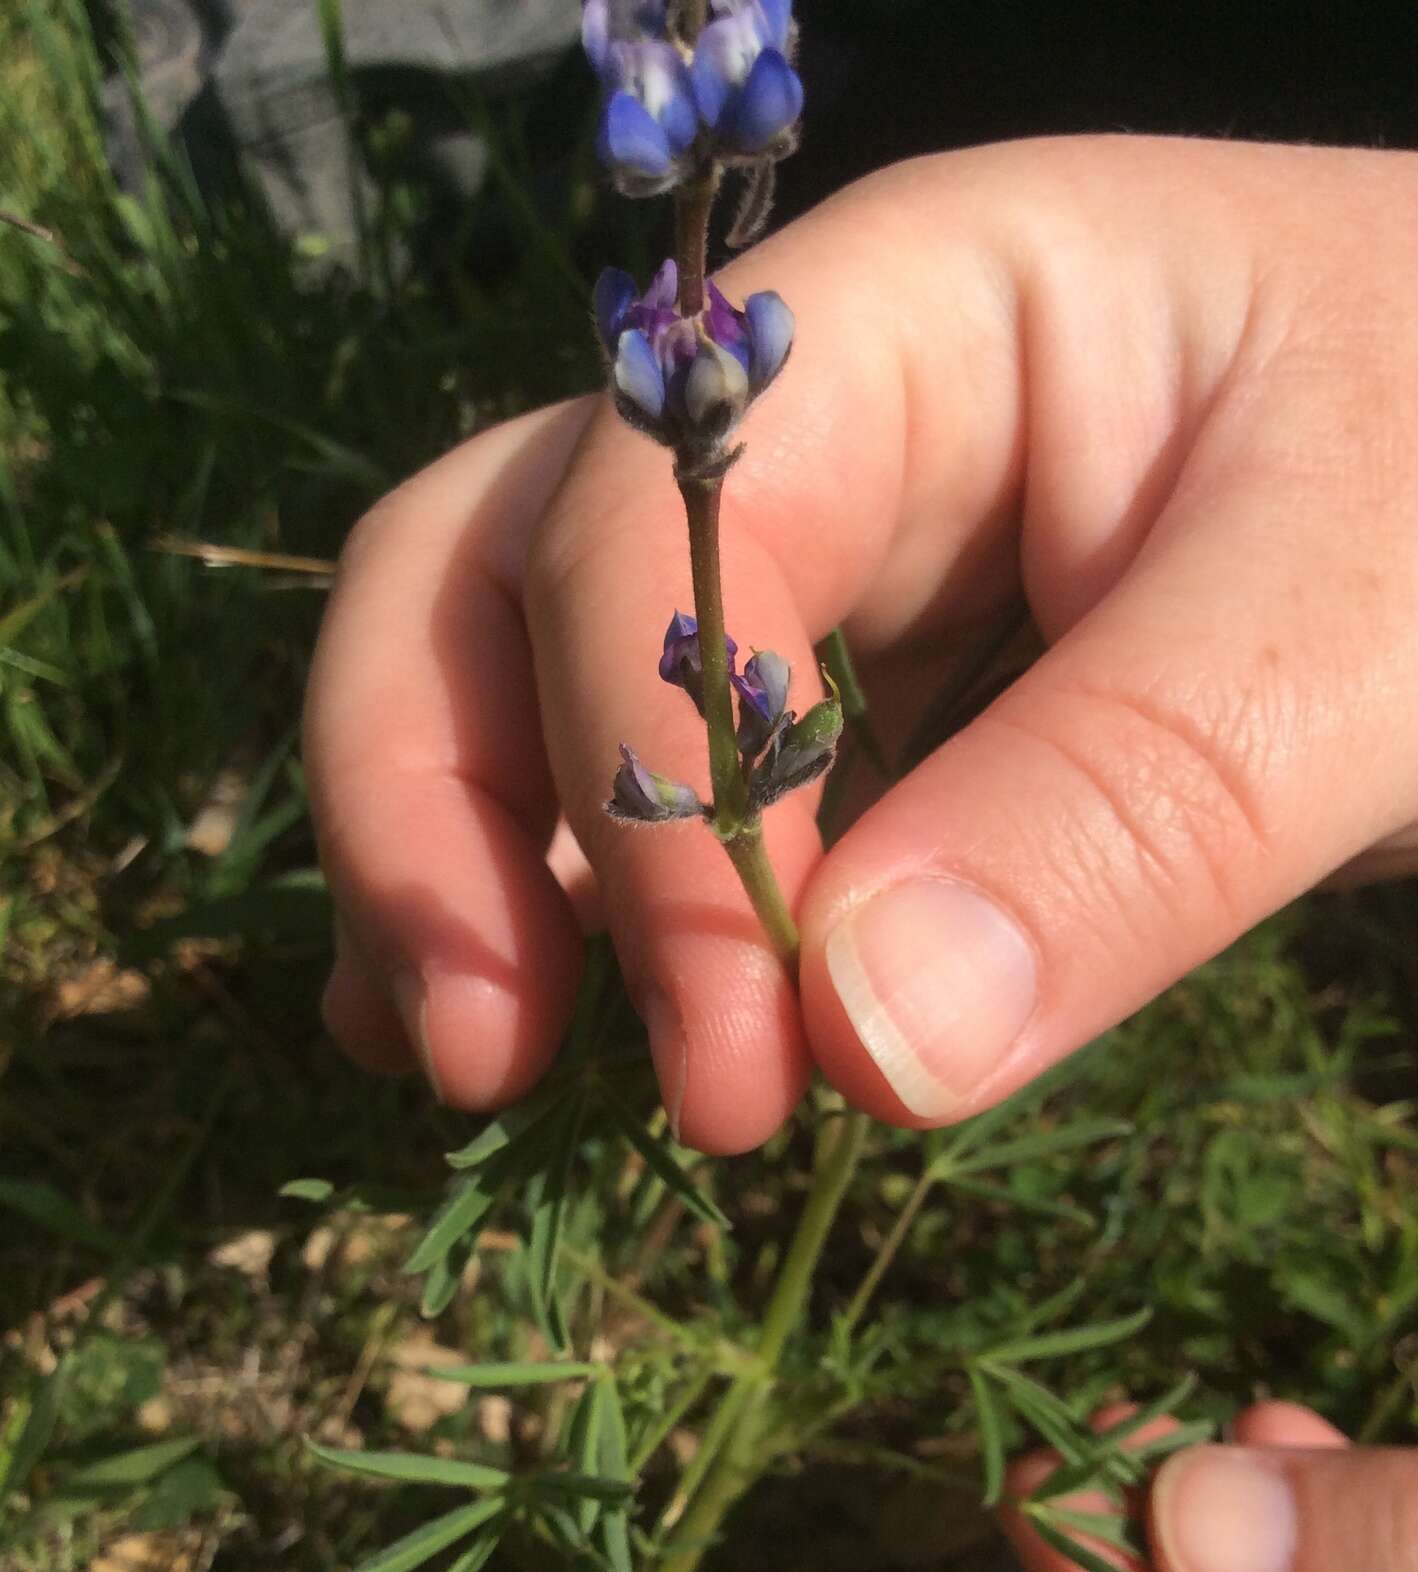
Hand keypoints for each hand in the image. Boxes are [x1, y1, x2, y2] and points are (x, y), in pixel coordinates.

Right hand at [306, 136, 1417, 1150]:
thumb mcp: (1357, 639)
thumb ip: (1125, 818)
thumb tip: (857, 1043)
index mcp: (920, 310)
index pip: (665, 531)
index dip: (648, 794)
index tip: (737, 1061)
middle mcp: (809, 421)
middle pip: (489, 560)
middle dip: (443, 807)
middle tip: (484, 1057)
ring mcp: (807, 558)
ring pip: (520, 669)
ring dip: (468, 866)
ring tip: (483, 1063)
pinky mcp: (840, 690)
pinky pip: (651, 780)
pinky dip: (580, 907)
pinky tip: (564, 1029)